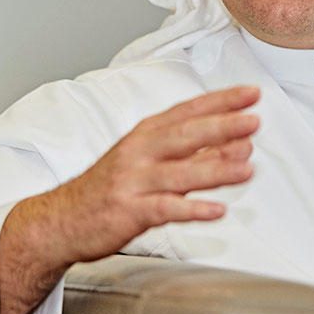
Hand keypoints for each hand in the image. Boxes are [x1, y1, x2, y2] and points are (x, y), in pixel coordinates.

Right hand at [0, 85, 261, 313]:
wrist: (59, 220)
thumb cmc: (110, 187)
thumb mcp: (145, 159)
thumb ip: (190, 152)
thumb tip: (237, 144)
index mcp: (145, 134)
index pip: (188, 111)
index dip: (221, 101)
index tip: (251, 94)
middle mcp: (140, 153)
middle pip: (185, 136)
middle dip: (221, 127)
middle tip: (253, 121)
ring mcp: (134, 182)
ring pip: (179, 173)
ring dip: (215, 170)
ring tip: (247, 168)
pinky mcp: (129, 211)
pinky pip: (165, 209)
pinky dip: (191, 209)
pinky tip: (216, 210)